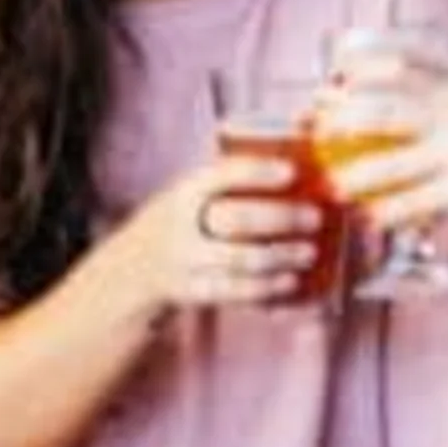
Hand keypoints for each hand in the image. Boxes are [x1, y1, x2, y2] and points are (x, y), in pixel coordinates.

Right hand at [119, 142, 323, 310]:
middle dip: (280, 219)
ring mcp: (186, 262)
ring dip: (280, 257)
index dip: (257, 172)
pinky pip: (236, 293)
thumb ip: (229, 181)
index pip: (221, 175)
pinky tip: (292, 283)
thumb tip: (294, 153)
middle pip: (236, 219)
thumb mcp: (190, 195)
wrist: (133, 269)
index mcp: (184, 192)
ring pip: (240, 261)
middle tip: (314, 217)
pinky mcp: (193, 293)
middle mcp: (182, 225)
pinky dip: (268, 289)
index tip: (291, 171)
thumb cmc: (182, 221)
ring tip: (309, 252)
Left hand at [315, 51, 447, 239]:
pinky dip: (389, 211)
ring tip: (333, 185)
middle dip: (342, 120)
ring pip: (391, 164)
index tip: (331, 75)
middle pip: (384, 111)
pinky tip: (371, 217)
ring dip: (355, 176)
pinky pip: (414, 202)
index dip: (361, 68)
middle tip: (315, 130)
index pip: (400, 66)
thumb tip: (389, 95)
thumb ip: (442, 99)